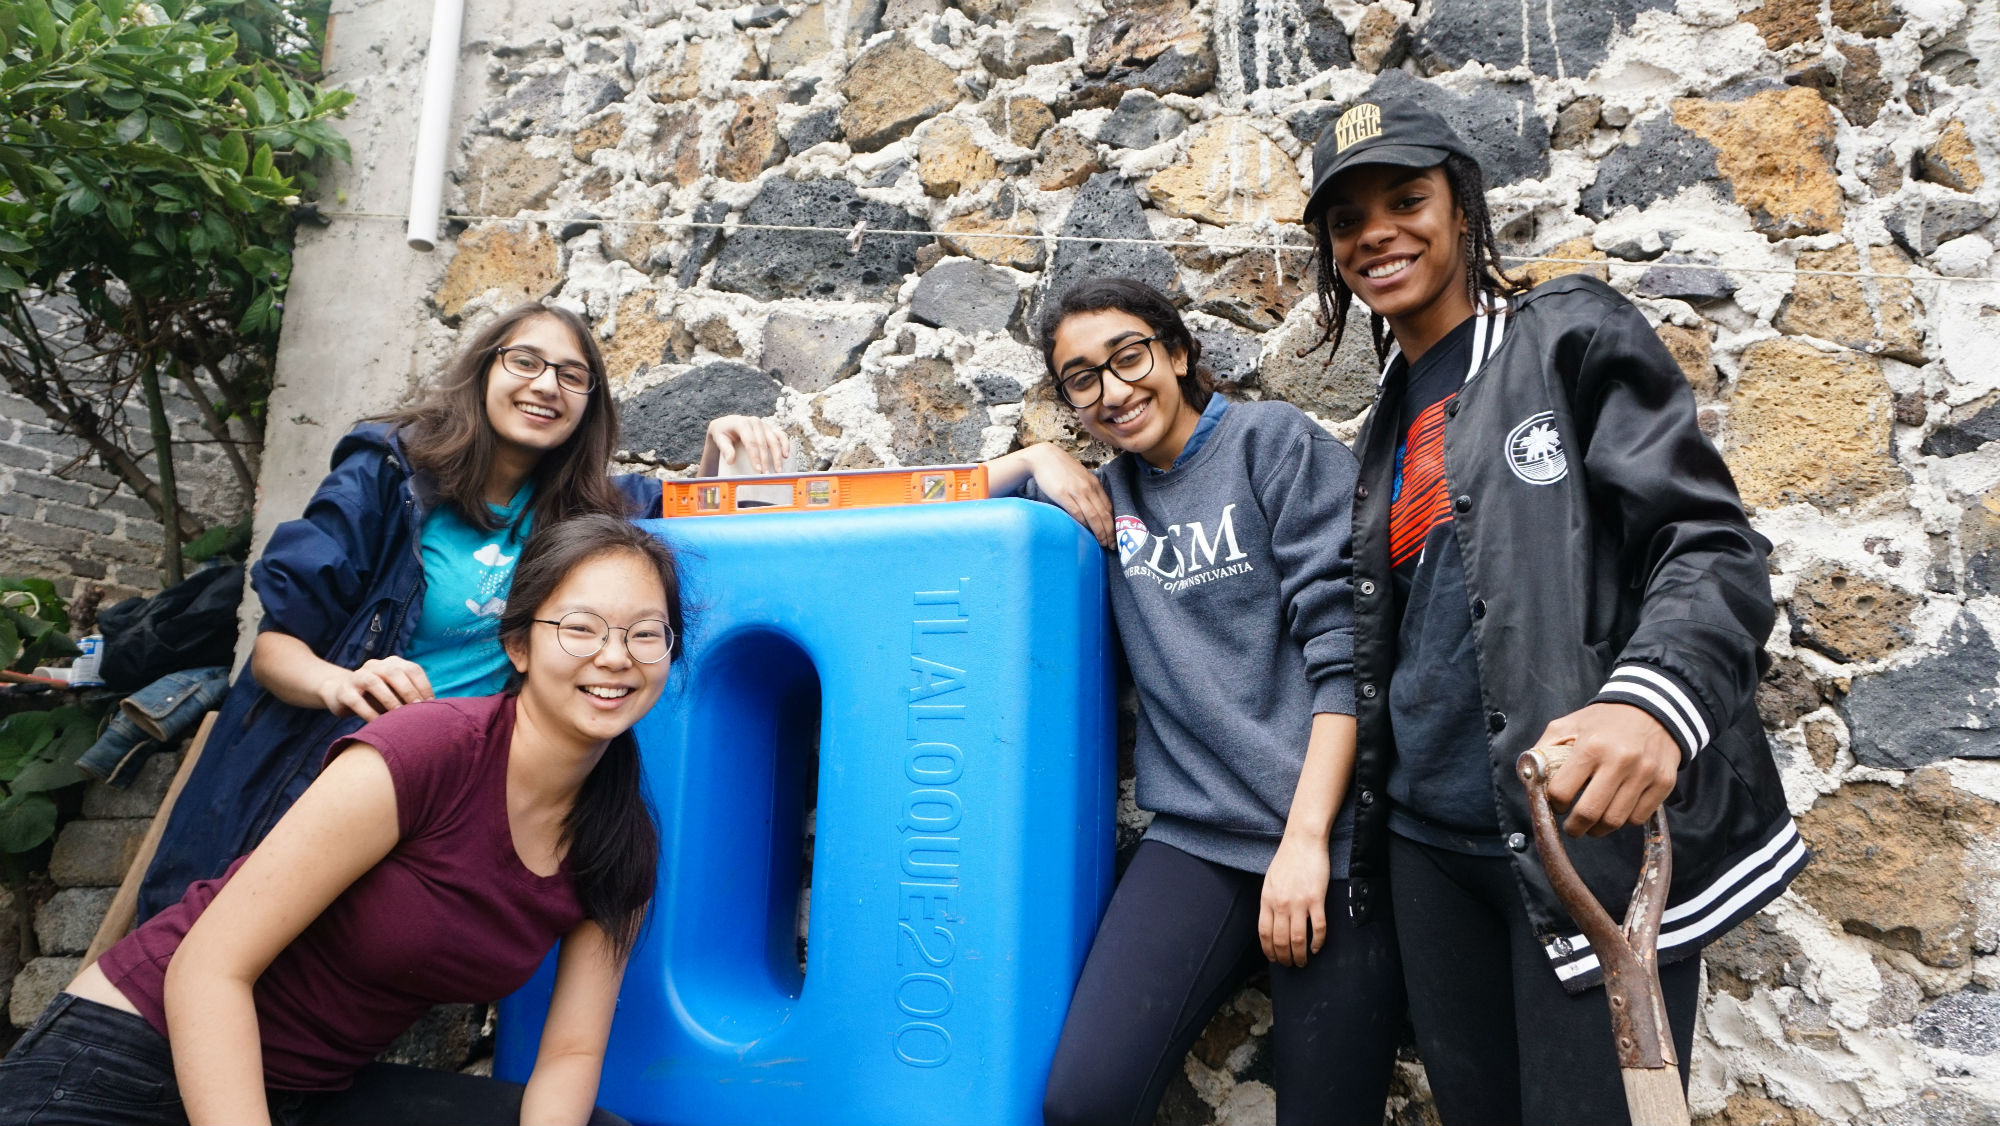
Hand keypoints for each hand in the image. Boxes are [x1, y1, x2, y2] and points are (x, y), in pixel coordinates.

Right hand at [316, 656, 433, 720]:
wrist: (341, 694)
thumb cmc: (378, 697)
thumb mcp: (396, 694)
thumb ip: (412, 698)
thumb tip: (437, 712)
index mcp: (393, 663)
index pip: (412, 669)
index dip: (423, 686)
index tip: (431, 705)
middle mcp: (375, 665)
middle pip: (393, 673)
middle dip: (408, 691)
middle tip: (417, 709)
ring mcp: (357, 676)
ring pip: (373, 683)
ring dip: (389, 699)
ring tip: (398, 716)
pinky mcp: (343, 691)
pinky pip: (356, 700)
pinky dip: (368, 712)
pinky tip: (378, 724)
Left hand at [701, 415, 790, 475]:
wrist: (727, 424)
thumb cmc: (723, 432)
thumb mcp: (719, 439)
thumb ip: (725, 449)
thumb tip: (731, 460)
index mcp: (742, 423)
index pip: (750, 442)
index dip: (755, 456)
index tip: (757, 469)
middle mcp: (755, 422)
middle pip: (763, 443)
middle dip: (766, 460)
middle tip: (766, 474)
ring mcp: (764, 424)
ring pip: (774, 440)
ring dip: (777, 456)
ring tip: (778, 470)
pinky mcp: (770, 428)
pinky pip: (781, 435)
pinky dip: (785, 444)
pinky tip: (785, 455)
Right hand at [1025, 445, 1112, 548]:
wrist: (1043, 457)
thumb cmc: (1060, 468)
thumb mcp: (1080, 477)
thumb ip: (1088, 489)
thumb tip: (1093, 507)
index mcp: (1094, 484)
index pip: (1108, 507)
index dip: (1113, 523)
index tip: (1114, 535)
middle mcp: (1089, 488)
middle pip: (1104, 514)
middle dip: (1109, 531)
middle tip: (1112, 545)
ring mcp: (1077, 491)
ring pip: (1094, 515)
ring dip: (1100, 531)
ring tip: (1103, 543)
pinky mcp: (1064, 494)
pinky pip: (1077, 512)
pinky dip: (1084, 524)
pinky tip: (1086, 532)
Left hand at [1259, 831, 1329, 967]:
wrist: (1303, 841)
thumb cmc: (1287, 860)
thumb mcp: (1270, 881)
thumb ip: (1270, 901)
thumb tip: (1272, 922)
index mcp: (1267, 900)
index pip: (1264, 933)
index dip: (1269, 950)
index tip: (1274, 959)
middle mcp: (1281, 904)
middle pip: (1280, 940)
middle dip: (1284, 957)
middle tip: (1290, 965)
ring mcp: (1299, 902)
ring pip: (1298, 939)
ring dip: (1300, 955)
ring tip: (1302, 962)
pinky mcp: (1316, 899)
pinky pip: (1318, 928)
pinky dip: (1317, 942)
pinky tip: (1316, 948)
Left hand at [1539, 702, 1681, 837]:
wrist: (1653, 707)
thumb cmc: (1604, 720)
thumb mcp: (1568, 724)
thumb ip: (1544, 748)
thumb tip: (1529, 776)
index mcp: (1591, 747)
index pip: (1562, 792)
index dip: (1554, 804)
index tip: (1557, 805)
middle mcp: (1619, 761)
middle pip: (1589, 813)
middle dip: (1575, 827)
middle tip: (1571, 828)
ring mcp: (1645, 773)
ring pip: (1615, 821)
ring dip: (1599, 829)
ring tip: (1592, 823)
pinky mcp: (1664, 782)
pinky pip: (1639, 817)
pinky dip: (1624, 820)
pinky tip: (1616, 809)